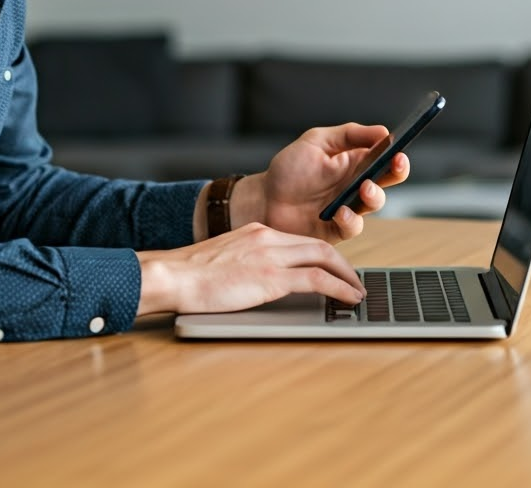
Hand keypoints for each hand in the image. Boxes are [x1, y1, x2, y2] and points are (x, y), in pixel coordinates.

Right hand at [136, 221, 365, 315]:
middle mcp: (266, 236)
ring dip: (347, 275)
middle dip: (342, 262)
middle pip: (318, 244)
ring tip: (357, 292)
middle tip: (355, 280)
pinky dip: (340, 288)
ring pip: (324, 257)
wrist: (173, 275)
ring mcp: (270, 255)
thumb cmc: (189, 273)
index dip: (322, 253)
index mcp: (255, 231)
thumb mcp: (223, 258)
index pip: (299, 239)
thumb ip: (244, 260)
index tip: (333, 267)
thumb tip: (255, 278)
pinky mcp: (271, 277)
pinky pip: (318, 279)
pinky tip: (349, 299)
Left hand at [235, 122, 408, 243]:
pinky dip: (350, 219)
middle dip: (396, 172)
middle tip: (392, 166)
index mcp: (353, 162)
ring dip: (374, 196)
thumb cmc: (290, 169)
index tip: (398, 151)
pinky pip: (353, 227)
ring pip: (375, 203)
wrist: (264, 199)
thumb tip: (382, 131)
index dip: (396, 155)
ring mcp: (349, 207)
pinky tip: (338, 212)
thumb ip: (349, 135)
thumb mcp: (316, 141)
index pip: (385, 158)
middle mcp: (355, 185)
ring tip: (363, 188)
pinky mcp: (338, 229)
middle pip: (387, 179)